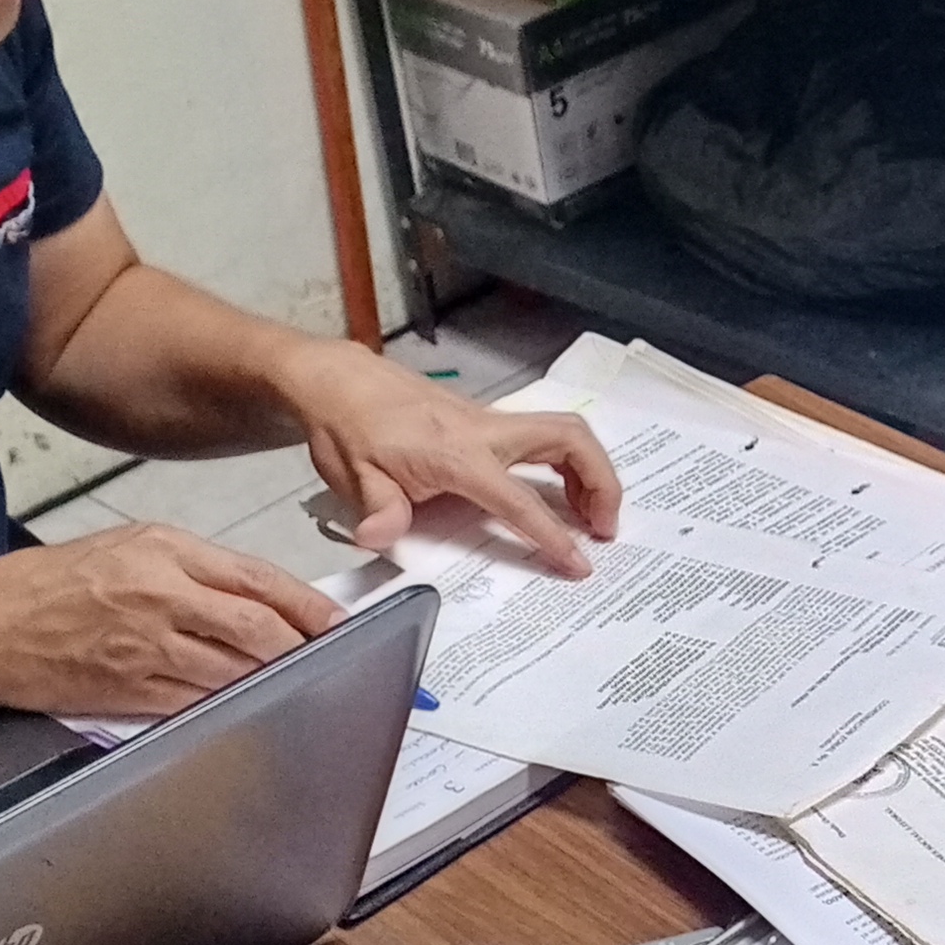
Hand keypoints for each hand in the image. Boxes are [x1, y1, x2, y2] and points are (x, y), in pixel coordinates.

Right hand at [0, 524, 343, 718]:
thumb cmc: (45, 584)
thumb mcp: (122, 546)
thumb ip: (188, 566)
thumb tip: (247, 594)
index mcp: (162, 552)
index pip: (256, 578)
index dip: (305, 603)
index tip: (334, 619)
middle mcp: (159, 595)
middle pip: (255, 625)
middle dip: (301, 646)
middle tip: (329, 657)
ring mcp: (146, 647)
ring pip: (233, 667)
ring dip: (272, 679)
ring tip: (298, 683)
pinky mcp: (130, 691)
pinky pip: (197, 701)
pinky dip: (228, 704)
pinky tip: (247, 705)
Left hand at [293, 350, 622, 573]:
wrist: (337, 380)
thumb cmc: (346, 428)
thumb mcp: (352, 475)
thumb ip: (377, 508)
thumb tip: (379, 538)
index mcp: (457, 453)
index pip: (518, 499)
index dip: (552, 535)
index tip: (578, 564)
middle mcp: (485, 431)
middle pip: (570, 438)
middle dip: (601, 481)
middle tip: (607, 528)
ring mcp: (489, 421)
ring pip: (564, 432)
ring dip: (590, 470)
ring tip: (592, 515)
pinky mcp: (485, 421)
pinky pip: (542, 436)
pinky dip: (566, 462)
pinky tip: (557, 491)